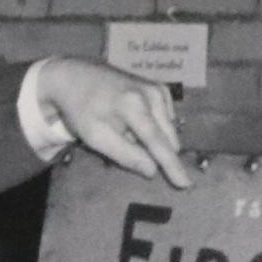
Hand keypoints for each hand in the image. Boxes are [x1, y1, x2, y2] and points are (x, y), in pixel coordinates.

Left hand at [36, 59, 195, 186]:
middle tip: (123, 142)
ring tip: (125, 129)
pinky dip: (153, 126)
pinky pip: (165, 119)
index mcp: (135, 106)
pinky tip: (133, 121)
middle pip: (167, 138)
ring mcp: (158, 89)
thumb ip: (125, 155)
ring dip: (152, 139)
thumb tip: (153, 171)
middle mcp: (153, 95)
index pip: (158, 143)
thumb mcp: (97, 137)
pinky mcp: (160, 88)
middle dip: (154, 151)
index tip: (186, 185)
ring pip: (167, 130)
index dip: (172, 166)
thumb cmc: (82, 110)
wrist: (75, 76)